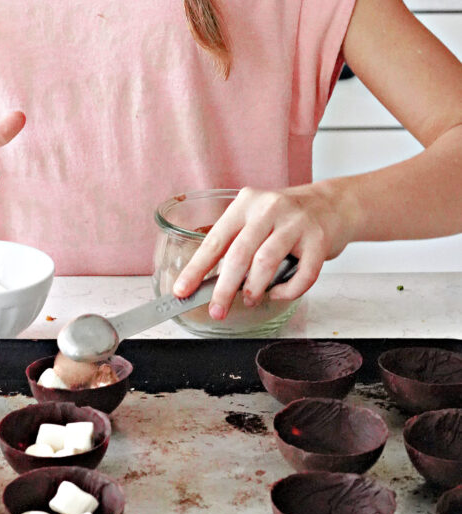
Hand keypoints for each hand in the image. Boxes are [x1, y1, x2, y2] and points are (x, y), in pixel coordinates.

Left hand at [171, 184, 351, 318]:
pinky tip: (278, 293)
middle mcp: (268, 208)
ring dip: (254, 288)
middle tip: (216, 310)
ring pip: (266, 262)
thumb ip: (237, 242)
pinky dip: (287, 291)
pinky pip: (302, 274)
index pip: (215, 240)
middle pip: (239, 253)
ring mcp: (295, 222)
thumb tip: (209, 282)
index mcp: (245, 203)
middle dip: (224, 288)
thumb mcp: (256, 219)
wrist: (331, 204)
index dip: (197, 268)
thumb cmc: (286, 218)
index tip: (182, 290)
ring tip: (249, 299)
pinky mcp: (319, 239)